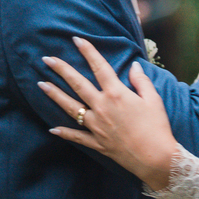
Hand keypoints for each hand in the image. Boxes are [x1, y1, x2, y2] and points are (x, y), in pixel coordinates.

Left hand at [39, 37, 177, 189]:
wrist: (155, 158)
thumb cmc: (157, 127)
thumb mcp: (153, 100)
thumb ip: (141, 81)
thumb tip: (134, 66)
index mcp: (117, 94)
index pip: (99, 67)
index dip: (88, 51)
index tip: (76, 39)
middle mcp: (102, 107)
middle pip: (77, 84)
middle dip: (61, 70)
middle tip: (47, 60)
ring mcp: (97, 126)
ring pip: (71, 107)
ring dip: (55, 95)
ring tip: (41, 85)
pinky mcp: (97, 143)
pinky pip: (76, 136)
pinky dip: (64, 132)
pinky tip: (52, 128)